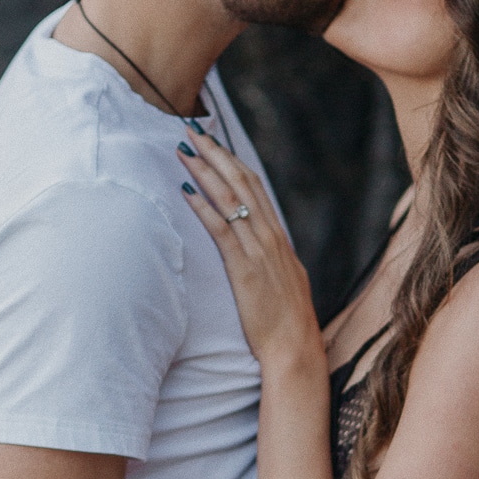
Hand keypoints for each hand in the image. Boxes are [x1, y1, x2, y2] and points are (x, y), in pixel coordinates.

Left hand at [179, 129, 321, 365]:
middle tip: (192, 130)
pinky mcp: (244, 269)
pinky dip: (203, 207)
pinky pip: (221, 230)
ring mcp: (258, 251)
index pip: (255, 187)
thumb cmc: (286, 321)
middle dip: (215, 154)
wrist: (294, 349)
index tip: (213, 142)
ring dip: (205, 171)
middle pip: (242, 183)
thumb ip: (271, 258)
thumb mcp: (283, 280)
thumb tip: (260, 245)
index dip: (232, 161)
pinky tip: (186, 191)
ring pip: (231, 199)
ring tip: (183, 151)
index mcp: (278, 237)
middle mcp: (270, 237)